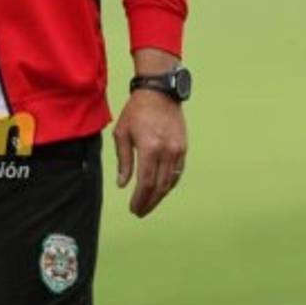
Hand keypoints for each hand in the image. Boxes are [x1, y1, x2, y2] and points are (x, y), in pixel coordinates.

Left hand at [113, 82, 187, 217]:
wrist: (159, 93)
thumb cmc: (136, 111)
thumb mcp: (122, 133)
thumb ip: (123, 160)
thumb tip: (123, 184)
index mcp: (149, 148)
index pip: (146, 182)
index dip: (140, 199)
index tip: (133, 208)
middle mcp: (166, 151)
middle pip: (160, 186)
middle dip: (149, 202)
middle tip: (140, 211)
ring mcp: (177, 150)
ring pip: (170, 181)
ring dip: (160, 195)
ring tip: (149, 203)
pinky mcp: (183, 148)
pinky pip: (177, 172)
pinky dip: (169, 183)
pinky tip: (160, 189)